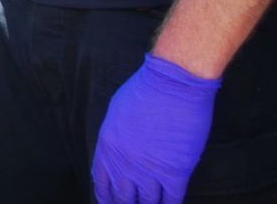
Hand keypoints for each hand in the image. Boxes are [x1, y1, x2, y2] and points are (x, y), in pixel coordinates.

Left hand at [92, 53, 220, 203]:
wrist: (173, 84)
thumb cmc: (145, 90)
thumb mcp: (116, 113)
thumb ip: (115, 138)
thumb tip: (119, 153)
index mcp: (108, 147)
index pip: (102, 182)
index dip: (106, 197)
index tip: (109, 202)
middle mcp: (125, 163)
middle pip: (122, 197)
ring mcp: (150, 170)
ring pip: (146, 203)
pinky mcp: (175, 172)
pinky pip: (171, 200)